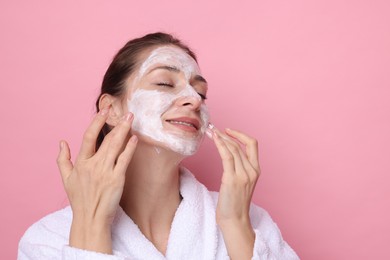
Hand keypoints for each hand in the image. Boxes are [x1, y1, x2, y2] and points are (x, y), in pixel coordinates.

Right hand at [56, 107, 137, 252]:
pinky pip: (124, 160)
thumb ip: (62, 160)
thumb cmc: (79, 200)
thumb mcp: (66, 179)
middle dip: (116, 123)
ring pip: (115, 146)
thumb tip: (61, 142)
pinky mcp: (117, 179)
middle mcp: (93, 165)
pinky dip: (129, 148)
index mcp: (81, 163)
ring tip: (131, 118)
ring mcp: (105, 172)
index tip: (104, 110)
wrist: (90, 219)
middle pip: (106, 139)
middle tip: (126, 112)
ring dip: (124, 130)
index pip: (88, 137)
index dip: (97, 121)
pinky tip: (134, 138)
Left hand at [210, 126, 259, 223]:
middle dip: (225, 134)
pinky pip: (227, 156)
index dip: (241, 134)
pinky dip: (220, 145)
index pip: (252, 144)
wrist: (235, 220)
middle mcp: (252, 171)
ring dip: (220, 137)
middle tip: (213, 128)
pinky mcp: (232, 179)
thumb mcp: (241, 183)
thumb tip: (228, 154)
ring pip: (233, 148)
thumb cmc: (234, 203)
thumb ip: (239, 168)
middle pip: (239, 145)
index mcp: (256, 170)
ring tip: (210, 131)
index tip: (228, 130)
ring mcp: (243, 175)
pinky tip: (214, 138)